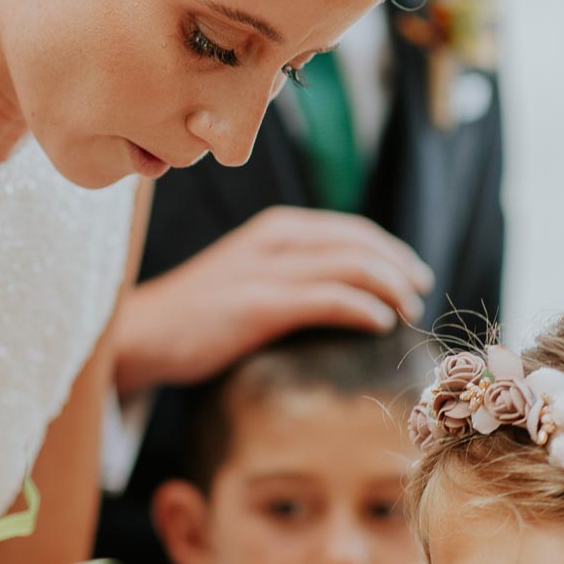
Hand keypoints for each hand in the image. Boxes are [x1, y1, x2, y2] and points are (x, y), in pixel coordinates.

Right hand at [115, 208, 433, 396]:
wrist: (143, 333)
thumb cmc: (197, 315)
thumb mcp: (248, 277)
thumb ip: (289, 276)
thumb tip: (343, 297)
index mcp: (276, 229)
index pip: (352, 230)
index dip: (391, 251)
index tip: (414, 275)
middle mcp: (275, 239)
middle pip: (360, 243)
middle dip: (399, 266)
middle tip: (420, 293)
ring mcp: (267, 270)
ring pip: (352, 266)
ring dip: (390, 287)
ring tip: (407, 311)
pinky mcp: (260, 304)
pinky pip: (329, 299)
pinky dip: (363, 308)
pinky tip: (380, 324)